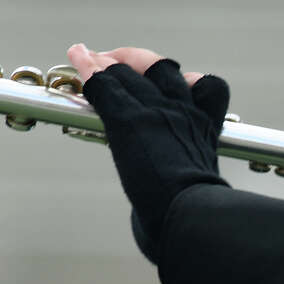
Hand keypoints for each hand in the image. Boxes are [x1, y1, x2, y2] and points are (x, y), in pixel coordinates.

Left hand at [68, 45, 229, 262]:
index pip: (208, 87)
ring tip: (85, 54)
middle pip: (163, 69)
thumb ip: (185, 195)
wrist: (190, 217)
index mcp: (205, 132)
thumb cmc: (194, 221)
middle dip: (138, 61)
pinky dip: (87, 68)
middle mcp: (184, 113)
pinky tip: (76, 56)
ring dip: (104, 62)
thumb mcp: (201, 199)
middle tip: (115, 63)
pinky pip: (104, 84)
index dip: (188, 80)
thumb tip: (159, 229)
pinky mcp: (129, 119)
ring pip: (129, 72)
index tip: (170, 81)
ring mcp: (157, 112)